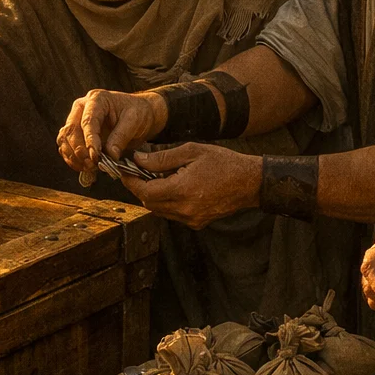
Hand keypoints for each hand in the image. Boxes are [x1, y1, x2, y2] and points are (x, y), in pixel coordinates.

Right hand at [58, 89, 163, 171]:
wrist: (139, 114)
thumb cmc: (137, 112)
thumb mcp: (135, 120)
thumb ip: (121, 136)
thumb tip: (110, 155)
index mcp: (96, 99)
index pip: (87, 121)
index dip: (89, 140)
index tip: (95, 155)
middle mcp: (82, 108)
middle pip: (71, 130)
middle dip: (80, 150)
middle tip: (93, 164)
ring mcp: (76, 120)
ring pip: (64, 139)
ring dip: (74, 156)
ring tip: (89, 167)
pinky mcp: (76, 133)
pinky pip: (66, 147)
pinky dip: (73, 159)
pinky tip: (84, 168)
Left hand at [117, 144, 261, 229]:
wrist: (250, 182)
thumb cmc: (224, 163)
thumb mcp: (191, 152)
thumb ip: (162, 158)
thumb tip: (138, 160)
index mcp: (182, 190)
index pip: (145, 192)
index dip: (131, 182)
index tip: (124, 171)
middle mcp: (185, 209)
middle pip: (149, 203)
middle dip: (140, 188)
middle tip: (138, 172)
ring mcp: (191, 219)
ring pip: (159, 210)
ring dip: (153, 196)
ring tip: (158, 177)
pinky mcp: (197, 223)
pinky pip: (172, 214)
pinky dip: (167, 202)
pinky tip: (174, 187)